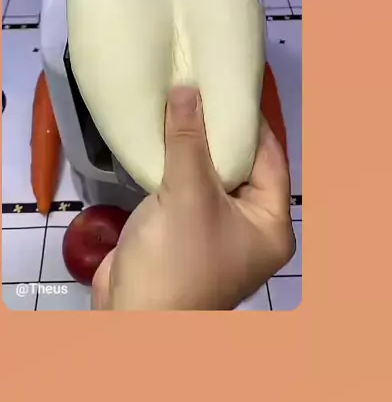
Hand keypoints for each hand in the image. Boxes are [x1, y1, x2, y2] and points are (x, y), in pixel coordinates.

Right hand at [92, 86, 294, 310]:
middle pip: (239, 165)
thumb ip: (188, 139)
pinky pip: (184, 187)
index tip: (231, 86)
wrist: (131, 315)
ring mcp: (214, 230)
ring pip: (209, 175)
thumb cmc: (177, 258)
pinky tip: (161, 134)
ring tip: (180, 101)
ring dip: (193, 145)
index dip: (250, 121)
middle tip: (202, 87)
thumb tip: (187, 88)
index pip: (270, 158)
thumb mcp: (188, 193)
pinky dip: (174, 163)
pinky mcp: (181, 230)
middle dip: (218, 129)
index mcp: (269, 224)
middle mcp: (248, 227)